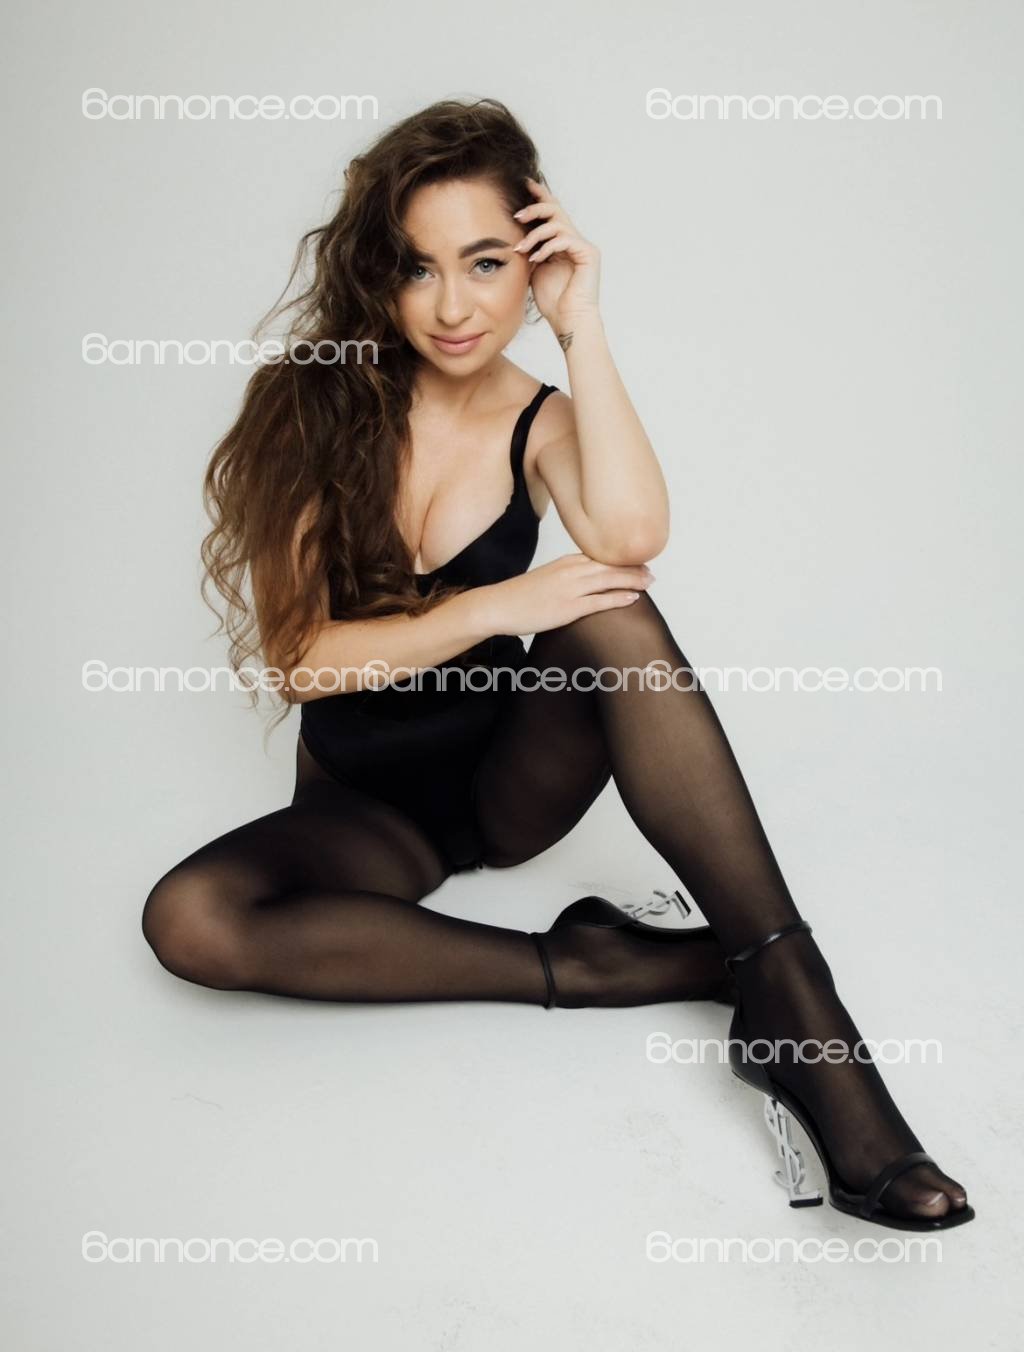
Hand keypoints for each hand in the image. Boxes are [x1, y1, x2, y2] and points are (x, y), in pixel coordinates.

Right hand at [482, 552, 653, 637]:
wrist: (498, 606)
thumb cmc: (520, 596)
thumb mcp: (547, 578)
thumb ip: (567, 577)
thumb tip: (584, 583)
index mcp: (566, 562)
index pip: (601, 557)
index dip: (623, 560)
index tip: (638, 563)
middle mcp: (570, 570)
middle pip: (610, 565)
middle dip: (633, 568)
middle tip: (651, 572)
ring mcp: (570, 588)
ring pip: (609, 579)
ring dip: (632, 580)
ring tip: (649, 583)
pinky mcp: (568, 607)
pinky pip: (599, 601)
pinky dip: (619, 598)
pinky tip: (634, 598)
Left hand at [512, 176, 600, 333]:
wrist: (569, 322)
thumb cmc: (553, 302)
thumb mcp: (535, 270)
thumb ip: (531, 250)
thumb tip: (516, 234)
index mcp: (563, 243)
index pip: (551, 213)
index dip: (539, 196)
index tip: (523, 185)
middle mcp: (575, 241)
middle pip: (556, 210)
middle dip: (535, 207)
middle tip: (517, 215)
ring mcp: (583, 246)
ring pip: (558, 223)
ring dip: (535, 233)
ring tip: (521, 247)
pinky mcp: (588, 254)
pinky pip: (565, 239)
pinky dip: (546, 247)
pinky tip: (534, 258)